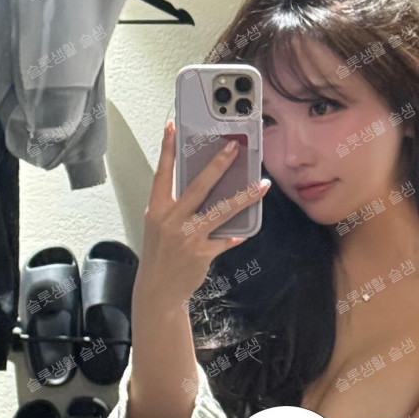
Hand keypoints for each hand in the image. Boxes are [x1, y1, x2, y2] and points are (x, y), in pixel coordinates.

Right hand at [140, 120, 270, 301]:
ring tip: (260, 185)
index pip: (162, 173)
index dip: (167, 149)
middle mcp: (171, 219)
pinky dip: (235, 235)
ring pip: (221, 210)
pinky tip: (243, 232)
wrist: (158, 290)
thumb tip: (199, 190)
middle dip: (218, 164)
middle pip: (198, 185)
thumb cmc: (160, 256)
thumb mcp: (158, 227)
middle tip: (233, 147)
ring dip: (244, 197)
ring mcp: (187, 236)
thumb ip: (174, 208)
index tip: (172, 127)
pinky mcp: (201, 252)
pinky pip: (225, 239)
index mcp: (157, 210)